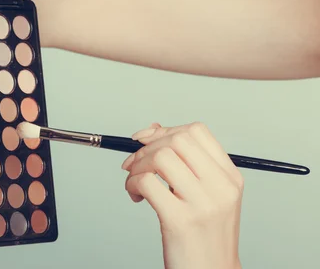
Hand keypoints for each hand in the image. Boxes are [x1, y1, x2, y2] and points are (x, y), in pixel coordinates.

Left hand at [122, 122, 242, 268]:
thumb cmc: (202, 233)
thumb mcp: (206, 194)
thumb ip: (185, 162)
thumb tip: (151, 129)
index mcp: (230, 177)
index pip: (197, 131)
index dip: (166, 130)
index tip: (148, 140)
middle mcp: (221, 188)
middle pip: (178, 139)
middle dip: (148, 146)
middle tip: (135, 162)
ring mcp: (203, 204)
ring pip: (161, 157)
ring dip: (137, 165)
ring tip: (135, 180)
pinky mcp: (181, 221)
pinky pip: (147, 183)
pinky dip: (132, 184)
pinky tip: (135, 195)